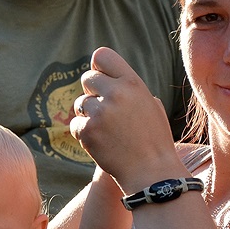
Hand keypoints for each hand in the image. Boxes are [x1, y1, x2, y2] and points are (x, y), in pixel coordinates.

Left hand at [70, 47, 181, 190]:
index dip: (99, 68)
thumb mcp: (150, 105)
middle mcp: (116, 93)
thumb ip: (129, 89)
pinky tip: (101, 143)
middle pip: (87, 78)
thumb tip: (107, 78)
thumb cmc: (154, 140)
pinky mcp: (88, 131)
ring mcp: (100, 112)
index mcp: (133, 83)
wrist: (151, 172)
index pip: (101, 56)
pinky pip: (76, 124)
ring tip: (107, 131)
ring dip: (88, 115)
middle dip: (92, 93)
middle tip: (105, 111)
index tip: (102, 81)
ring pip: (80, 103)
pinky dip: (84, 134)